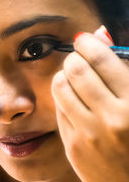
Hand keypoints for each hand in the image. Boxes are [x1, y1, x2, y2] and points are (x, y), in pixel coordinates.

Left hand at [52, 26, 128, 181]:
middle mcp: (113, 119)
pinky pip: (59, 109)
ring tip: (72, 76)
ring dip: (63, 75)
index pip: (102, 59)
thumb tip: (98, 34)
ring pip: (60, 87)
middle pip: (76, 70)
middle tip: (77, 56)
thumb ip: (124, 69)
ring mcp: (90, 135)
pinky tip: (72, 99)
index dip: (88, 43)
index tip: (83, 39)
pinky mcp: (73, 147)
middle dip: (73, 57)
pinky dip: (63, 97)